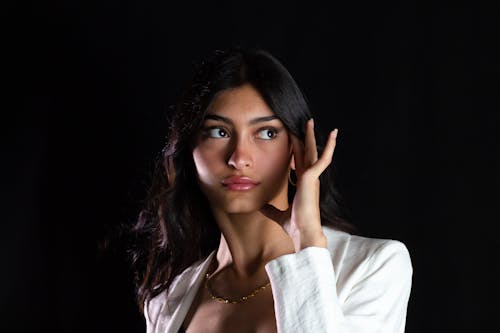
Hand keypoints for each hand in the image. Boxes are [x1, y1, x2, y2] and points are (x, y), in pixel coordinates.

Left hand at [261, 119, 337, 251]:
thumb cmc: (295, 226)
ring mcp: (313, 178)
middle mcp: (309, 179)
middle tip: (305, 123)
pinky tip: (333, 135)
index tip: (293, 140)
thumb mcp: (278, 214)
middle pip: (306, 153)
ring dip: (311, 136)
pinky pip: (323, 159)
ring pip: (313, 151)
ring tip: (310, 121)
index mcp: (303, 185)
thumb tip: (260, 206)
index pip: (298, 163)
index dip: (296, 150)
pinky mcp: (313, 178)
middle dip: (304, 138)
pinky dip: (328, 146)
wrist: (304, 233)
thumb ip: (270, 208)